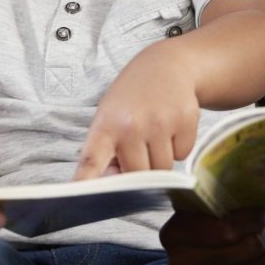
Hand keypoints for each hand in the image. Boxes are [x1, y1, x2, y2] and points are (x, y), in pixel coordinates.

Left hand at [75, 44, 200, 178]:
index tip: (78, 198)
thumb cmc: (131, 99)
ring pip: (163, 169)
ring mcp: (160, 122)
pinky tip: (171, 127)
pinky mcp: (186, 120)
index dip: (87, 182)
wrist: (165, 65)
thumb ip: (107, 150)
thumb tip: (113, 184)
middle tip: (139, 147)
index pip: (92, 160)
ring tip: (154, 134)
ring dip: (160, 160)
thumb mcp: (109, 116)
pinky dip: (178, 147)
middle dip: (140, 169)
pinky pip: (184, 154)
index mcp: (105, 125)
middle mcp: (131, 124)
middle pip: (138, 175)